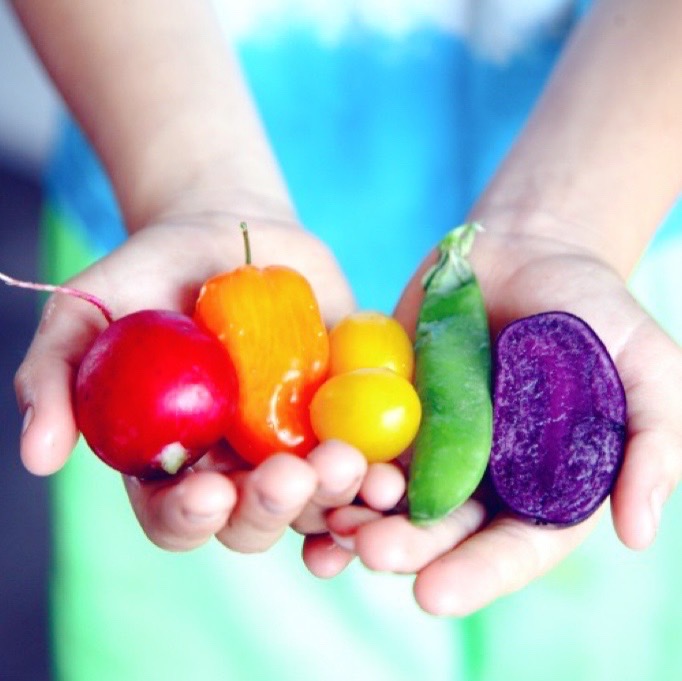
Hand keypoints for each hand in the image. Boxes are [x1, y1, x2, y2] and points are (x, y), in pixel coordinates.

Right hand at [14, 213, 366, 552]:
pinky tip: (393, 476)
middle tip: (292, 475)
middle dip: (272, 507)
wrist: (234, 231)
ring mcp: (294, 444)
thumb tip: (38, 458)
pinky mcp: (342, 416)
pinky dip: (380, 475)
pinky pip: (367, 459)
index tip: (210, 489)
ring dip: (337, 497)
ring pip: (317, 500)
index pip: (176, 514)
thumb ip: (57, 373)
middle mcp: (236, 465)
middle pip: (254, 519)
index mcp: (172, 458)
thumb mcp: (90, 308)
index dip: (190, 517)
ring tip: (352, 466)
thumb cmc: (154, 270)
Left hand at [303, 226, 681, 614]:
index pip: (512, 546)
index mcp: (542, 485)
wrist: (529, 252)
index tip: (432, 595)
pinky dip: (335, 461)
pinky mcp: (391, 403)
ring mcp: (431, 438)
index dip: (476, 574)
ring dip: (359, 514)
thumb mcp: (648, 369)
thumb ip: (652, 443)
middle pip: (442, 527)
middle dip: (406, 546)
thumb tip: (636, 531)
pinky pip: (360, 439)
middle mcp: (482, 474)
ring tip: (330, 525)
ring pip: (392, 494)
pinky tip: (306, 474)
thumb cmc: (596, 311)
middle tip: (370, 551)